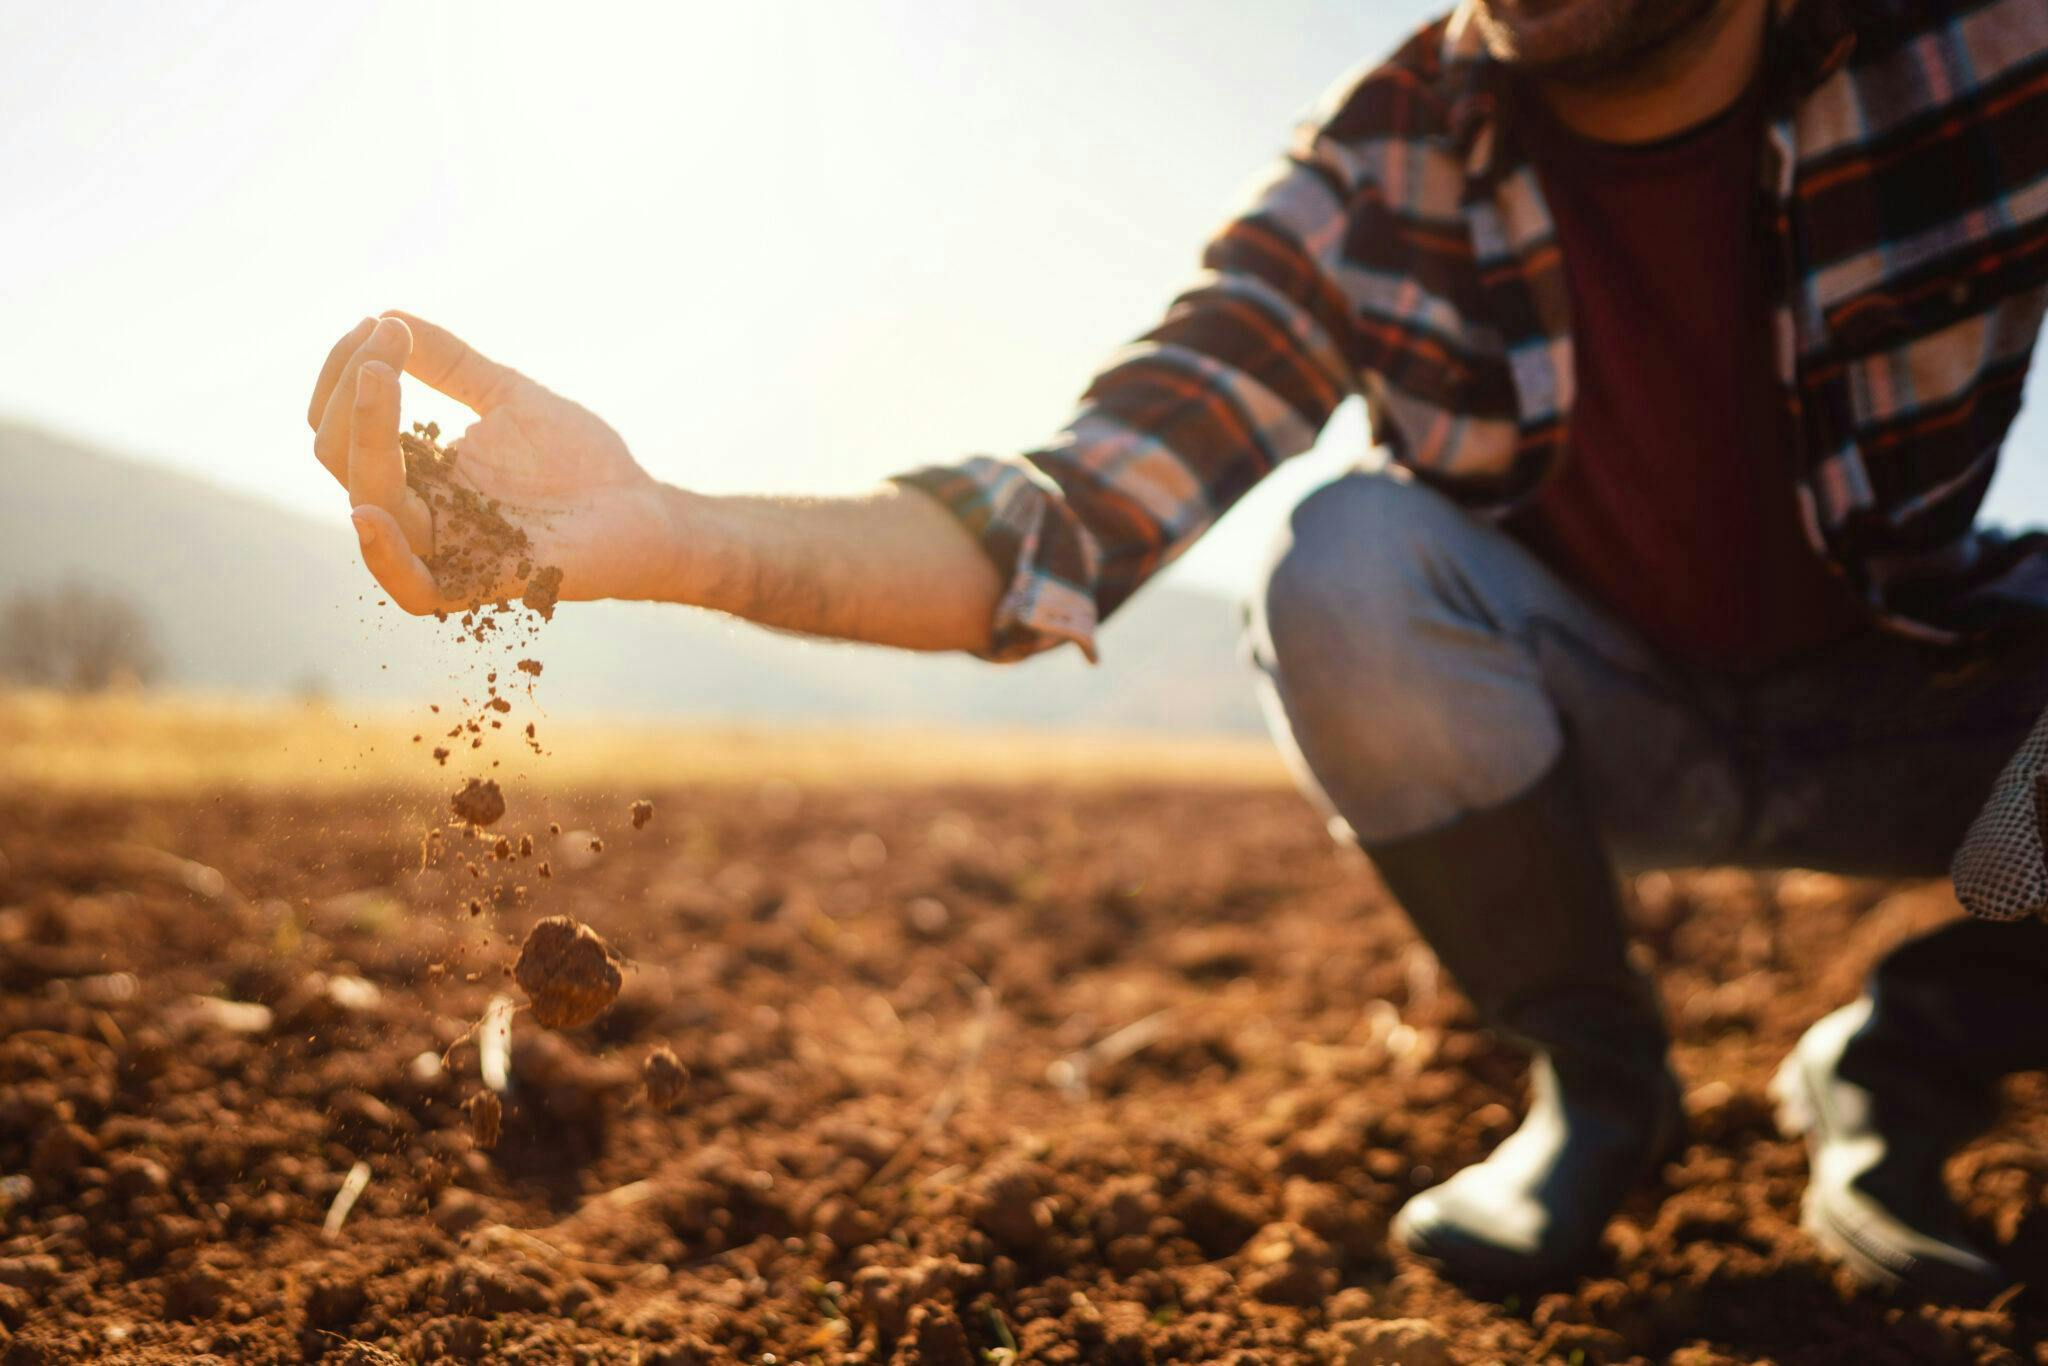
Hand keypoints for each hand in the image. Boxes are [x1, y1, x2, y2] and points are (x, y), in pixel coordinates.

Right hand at [307, 312, 678, 613]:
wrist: (644, 509)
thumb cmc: (582, 461)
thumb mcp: (509, 397)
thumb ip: (451, 364)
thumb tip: (388, 313)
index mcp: (417, 471)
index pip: (343, 425)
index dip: (345, 373)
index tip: (378, 322)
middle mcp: (419, 511)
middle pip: (341, 458)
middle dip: (351, 391)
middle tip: (384, 338)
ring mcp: (447, 549)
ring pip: (369, 504)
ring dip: (364, 436)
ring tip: (380, 378)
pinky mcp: (484, 583)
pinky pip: (413, 588)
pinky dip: (384, 556)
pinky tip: (367, 512)